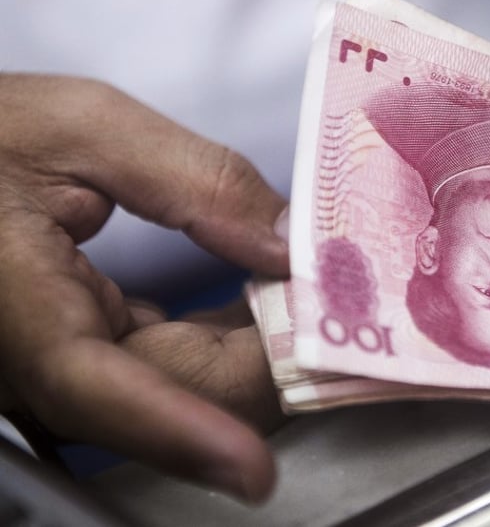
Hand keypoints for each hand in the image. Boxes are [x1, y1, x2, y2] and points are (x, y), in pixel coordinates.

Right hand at [0, 74, 288, 500]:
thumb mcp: (84, 127)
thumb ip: (196, 181)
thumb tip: (291, 242)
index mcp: (17, 311)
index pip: (102, 394)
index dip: (184, 434)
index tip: (254, 470)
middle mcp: (38, 364)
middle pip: (176, 396)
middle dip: (271, 361)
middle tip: (349, 306)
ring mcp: (65, 369)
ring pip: (186, 390)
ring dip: (263, 350)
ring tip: (322, 293)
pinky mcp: (87, 357)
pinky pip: (174, 368)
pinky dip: (232, 338)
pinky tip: (267, 297)